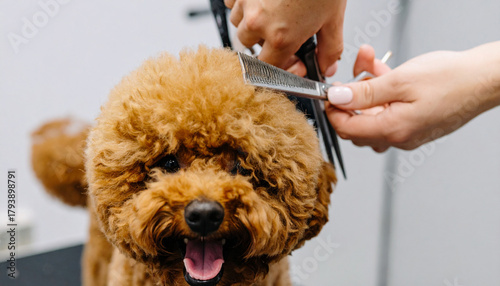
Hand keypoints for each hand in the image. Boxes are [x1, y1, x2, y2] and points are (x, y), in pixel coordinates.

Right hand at [224, 0, 345, 76]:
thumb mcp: (333, 19)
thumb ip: (329, 50)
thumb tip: (326, 67)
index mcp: (281, 37)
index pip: (267, 68)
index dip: (276, 65)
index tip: (284, 59)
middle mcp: (258, 22)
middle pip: (249, 46)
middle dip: (263, 42)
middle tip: (281, 28)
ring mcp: (245, 2)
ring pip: (239, 24)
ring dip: (252, 22)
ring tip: (273, 10)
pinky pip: (232, 3)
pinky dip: (244, 3)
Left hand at [326, 43, 499, 151]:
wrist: (485, 80)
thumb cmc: (451, 79)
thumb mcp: (400, 80)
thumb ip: (364, 92)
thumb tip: (337, 97)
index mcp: (393, 130)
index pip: (347, 129)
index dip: (333, 110)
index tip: (330, 93)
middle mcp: (399, 137)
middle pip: (357, 124)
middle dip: (349, 98)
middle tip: (351, 76)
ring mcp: (407, 132)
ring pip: (372, 115)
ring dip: (366, 92)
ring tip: (371, 66)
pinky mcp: (414, 123)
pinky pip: (388, 111)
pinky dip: (382, 94)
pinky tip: (384, 72)